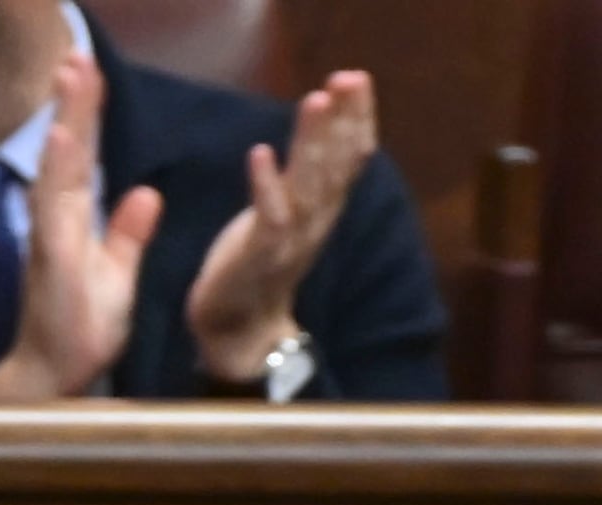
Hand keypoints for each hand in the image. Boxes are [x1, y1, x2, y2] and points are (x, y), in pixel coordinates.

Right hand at [0, 54, 162, 400]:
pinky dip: (56, 170)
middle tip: (78, 52)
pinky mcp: (48, 255)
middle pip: (69, 149)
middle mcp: (57, 218)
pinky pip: (53, 207)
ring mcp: (49, 234)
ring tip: (71, 74)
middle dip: (74, 101)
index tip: (90, 71)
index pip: (86, 157)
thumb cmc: (85, 327)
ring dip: (65, 119)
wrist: (57, 373)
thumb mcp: (119, 273)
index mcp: (75, 219)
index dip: (89, 115)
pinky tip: (61, 137)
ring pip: (58, 166)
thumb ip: (129, 232)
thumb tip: (146, 192)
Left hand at [185, 68, 375, 386]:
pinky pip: (267, 219)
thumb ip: (309, 176)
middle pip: (336, 166)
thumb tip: (323, 131)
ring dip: (313, 142)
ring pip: (309, 185)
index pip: (349, 159)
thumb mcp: (290, 213)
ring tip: (317, 99)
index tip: (358, 79)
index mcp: (323, 209)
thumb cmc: (260, 264)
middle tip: (350, 77)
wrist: (243, 330)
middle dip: (344, 120)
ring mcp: (290, 240)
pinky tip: (261, 153)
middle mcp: (315, 222)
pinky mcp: (259, 257)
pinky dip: (266, 186)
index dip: (356, 120)